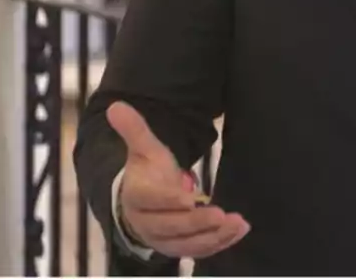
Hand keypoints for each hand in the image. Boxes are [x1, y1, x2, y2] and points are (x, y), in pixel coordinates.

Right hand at [108, 101, 250, 257]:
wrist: (139, 206)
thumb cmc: (146, 173)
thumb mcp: (143, 149)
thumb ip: (134, 130)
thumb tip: (116, 105)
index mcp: (137, 196)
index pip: (151, 200)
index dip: (169, 200)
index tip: (189, 200)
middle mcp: (147, 224)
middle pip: (171, 226)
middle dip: (196, 223)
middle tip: (220, 214)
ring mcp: (163, 240)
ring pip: (187, 243)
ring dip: (213, 236)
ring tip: (237, 223)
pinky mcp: (179, 248)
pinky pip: (199, 250)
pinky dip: (219, 243)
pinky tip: (239, 230)